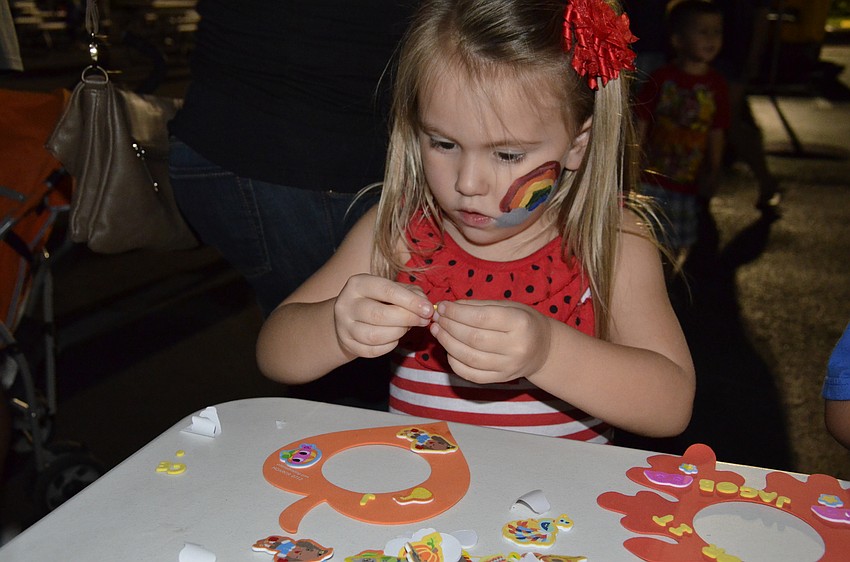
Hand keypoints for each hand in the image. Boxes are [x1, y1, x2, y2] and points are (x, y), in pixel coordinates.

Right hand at [334, 274, 433, 358]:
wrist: (349, 317)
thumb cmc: (376, 299)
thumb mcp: (391, 289)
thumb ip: (410, 293)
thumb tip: (426, 306)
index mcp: (358, 284)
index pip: (387, 290)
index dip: (410, 301)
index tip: (428, 309)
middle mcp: (346, 304)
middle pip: (379, 315)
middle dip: (407, 319)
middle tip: (423, 320)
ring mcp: (344, 326)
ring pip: (375, 336)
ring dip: (398, 333)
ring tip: (407, 328)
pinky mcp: (347, 343)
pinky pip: (372, 350)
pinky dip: (389, 346)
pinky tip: (395, 338)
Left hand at [429, 300, 552, 383]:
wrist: (544, 349)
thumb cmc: (523, 322)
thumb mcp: (507, 306)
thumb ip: (478, 306)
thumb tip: (448, 307)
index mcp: (520, 323)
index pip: (481, 318)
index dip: (457, 312)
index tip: (443, 307)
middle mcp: (516, 347)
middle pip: (473, 338)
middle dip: (449, 326)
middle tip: (437, 318)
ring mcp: (508, 367)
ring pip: (469, 357)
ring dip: (447, 343)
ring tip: (437, 331)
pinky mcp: (500, 379)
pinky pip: (471, 374)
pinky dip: (455, 362)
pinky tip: (448, 349)